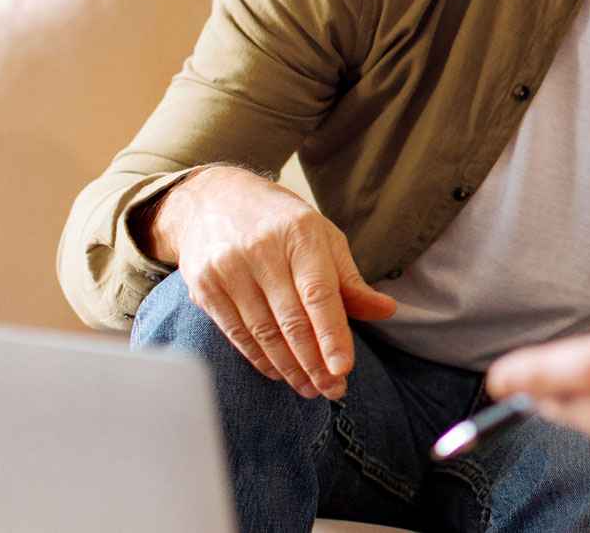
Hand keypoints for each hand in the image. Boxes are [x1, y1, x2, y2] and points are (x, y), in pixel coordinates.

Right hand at [140, 166, 396, 399]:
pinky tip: (278, 372)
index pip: (319, 294)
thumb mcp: (322, 238)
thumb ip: (350, 280)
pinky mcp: (203, 286)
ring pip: (263, 333)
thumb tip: (386, 311)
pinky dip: (259, 358)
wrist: (212, 200)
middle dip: (314, 363)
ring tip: (310, 388)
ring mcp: (227, 269)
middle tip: (332, 389)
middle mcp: (261, 250)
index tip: (343, 369)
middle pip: (291, 320)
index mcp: (300, 234)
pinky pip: (235, 333)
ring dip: (289, 368)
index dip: (332, 335)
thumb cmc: (280, 223)